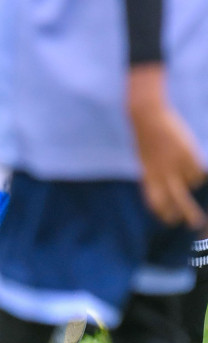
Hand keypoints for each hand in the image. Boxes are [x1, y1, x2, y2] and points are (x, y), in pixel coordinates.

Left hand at [129, 69, 206, 226]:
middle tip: (195, 225)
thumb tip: (174, 191)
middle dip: (187, 213)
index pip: (155, 200)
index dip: (163, 212)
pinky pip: (198, 172)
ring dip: (188, 176)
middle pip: (177, 200)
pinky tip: (186, 155)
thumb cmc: (145, 138)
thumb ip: (156, 176)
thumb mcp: (145, 160)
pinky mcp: (189, 156)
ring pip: (191, 182)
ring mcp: (177, 164)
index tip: (170, 221)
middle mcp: (162, 172)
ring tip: (178, 160)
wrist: (147, 116)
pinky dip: (195, 167)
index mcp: (147, 175)